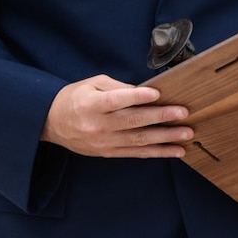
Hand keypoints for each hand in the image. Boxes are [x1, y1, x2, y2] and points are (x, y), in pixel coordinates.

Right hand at [41, 75, 191, 158]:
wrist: (52, 123)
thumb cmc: (74, 98)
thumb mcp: (92, 84)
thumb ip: (117, 87)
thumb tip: (144, 92)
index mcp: (90, 104)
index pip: (115, 101)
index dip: (136, 97)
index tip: (156, 93)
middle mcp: (97, 125)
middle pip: (132, 122)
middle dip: (160, 118)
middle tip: (183, 114)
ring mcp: (103, 142)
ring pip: (138, 141)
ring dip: (165, 139)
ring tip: (185, 134)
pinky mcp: (108, 153)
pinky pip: (136, 154)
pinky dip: (157, 153)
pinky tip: (174, 151)